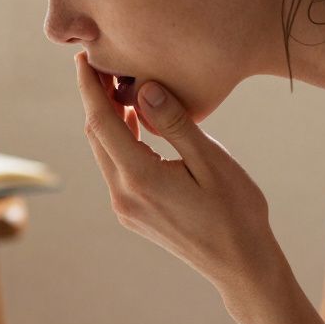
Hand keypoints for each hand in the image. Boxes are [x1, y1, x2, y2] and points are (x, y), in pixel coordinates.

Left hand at [74, 51, 278, 291]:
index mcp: (140, 178)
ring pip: (104, 153)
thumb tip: (144, 88)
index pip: (101, 123)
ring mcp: (125, 208)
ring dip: (109, 120)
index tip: (84, 58)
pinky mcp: (133, 214)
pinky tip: (136, 123)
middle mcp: (123, 195)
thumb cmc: (236, 212)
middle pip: (96, 136)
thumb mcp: (212, 160)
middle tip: (106, 65)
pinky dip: (120, 142)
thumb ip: (174, 123)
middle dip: (96, 99)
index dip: (89, 88)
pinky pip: (116, 169)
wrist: (240, 265)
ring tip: (121, 87)